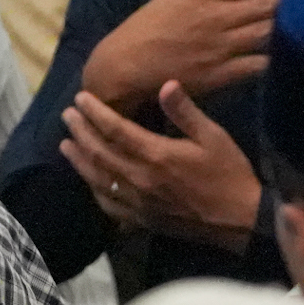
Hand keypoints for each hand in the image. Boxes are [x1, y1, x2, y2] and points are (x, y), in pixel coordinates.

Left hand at [61, 81, 263, 251]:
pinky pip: (109, 204)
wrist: (237, 220)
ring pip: (98, 179)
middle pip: (100, 153)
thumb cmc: (228, 172)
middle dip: (81, 132)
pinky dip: (94, 190)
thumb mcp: (213, 136)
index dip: (96, 113)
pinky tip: (89, 181)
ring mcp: (138, 202)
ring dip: (80, 160)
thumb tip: (165, 84)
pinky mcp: (141, 219)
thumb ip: (185, 111)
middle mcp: (140, 179)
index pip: (116, 130)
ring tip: (66, 145)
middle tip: (67, 115)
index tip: (80, 99)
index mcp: (156, 155)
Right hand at [81, 0, 303, 113]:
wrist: (123, 66)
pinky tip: (297, 58)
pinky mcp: (219, 74)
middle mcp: (218, 16)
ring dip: (293, 26)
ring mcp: (220, 46)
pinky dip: (276, 61)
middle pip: (266, 4)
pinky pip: (254, 66)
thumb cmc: (145, 29)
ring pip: (265, 32)